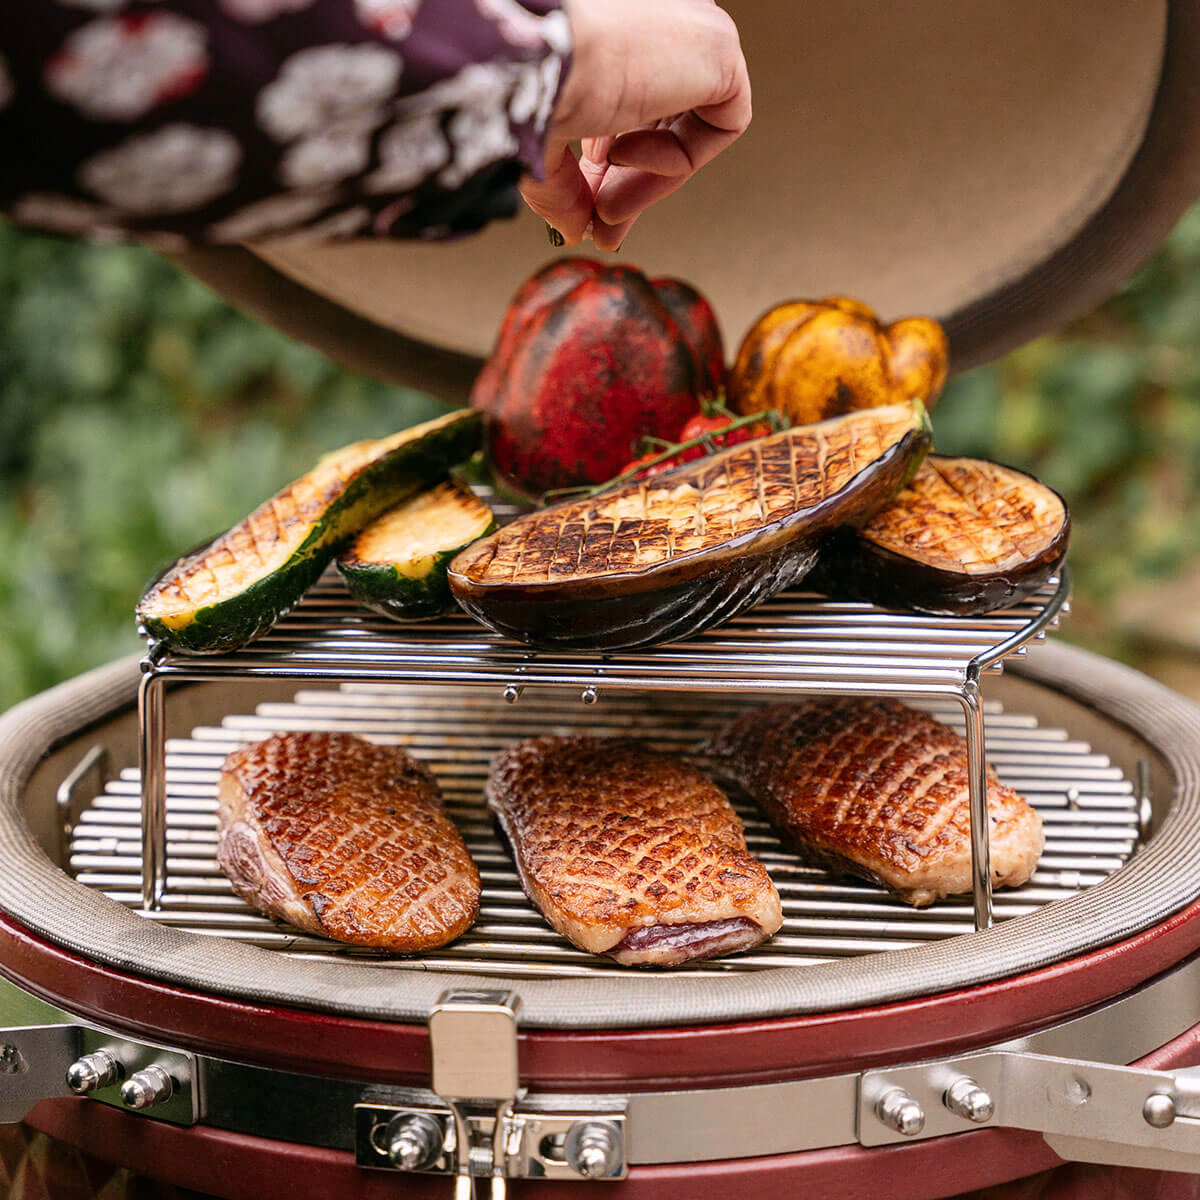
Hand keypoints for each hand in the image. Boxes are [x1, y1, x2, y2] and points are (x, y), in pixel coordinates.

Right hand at [521, 0, 750, 251]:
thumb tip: (572, 227)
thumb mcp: (542, 137)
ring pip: (684, 129)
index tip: (588, 206)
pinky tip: (627, 156)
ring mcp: (691, 29)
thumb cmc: (528, 74)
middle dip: (627, 184)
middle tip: (601, 224)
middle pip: (658, 119)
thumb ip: (560, 182)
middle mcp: (653, 18)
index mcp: (610, 24)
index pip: (628, 100)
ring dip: (642, 182)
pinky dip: (676, 160)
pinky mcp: (721, 48)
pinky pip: (715, 125)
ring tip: (604, 206)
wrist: (537, 51)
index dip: (608, 162)